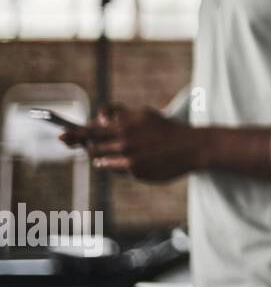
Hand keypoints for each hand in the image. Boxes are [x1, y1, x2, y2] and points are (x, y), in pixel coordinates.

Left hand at [71, 105, 201, 183]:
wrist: (192, 147)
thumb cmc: (167, 131)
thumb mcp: (145, 116)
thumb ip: (123, 117)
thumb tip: (99, 120)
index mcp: (127, 122)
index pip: (94, 126)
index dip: (76, 131)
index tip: (63, 134)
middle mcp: (125, 138)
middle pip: (92, 143)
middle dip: (80, 142)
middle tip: (69, 141)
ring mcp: (129, 155)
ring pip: (100, 159)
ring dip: (99, 156)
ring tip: (108, 152)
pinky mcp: (135, 170)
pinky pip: (117, 169)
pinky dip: (118, 165)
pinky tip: (130, 161)